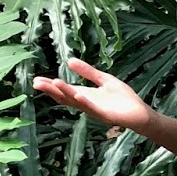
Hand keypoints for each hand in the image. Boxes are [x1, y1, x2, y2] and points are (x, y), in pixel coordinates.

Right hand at [32, 57, 150, 131]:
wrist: (140, 113)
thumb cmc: (123, 98)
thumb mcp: (104, 80)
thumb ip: (88, 72)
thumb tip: (69, 60)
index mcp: (84, 95)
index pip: (64, 91)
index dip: (51, 86)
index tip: (36, 79)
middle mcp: (86, 104)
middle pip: (65, 97)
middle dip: (51, 90)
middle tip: (36, 83)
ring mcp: (95, 110)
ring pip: (77, 102)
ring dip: (65, 93)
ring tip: (54, 83)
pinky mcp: (106, 115)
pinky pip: (93, 108)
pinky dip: (85, 101)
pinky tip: (78, 94)